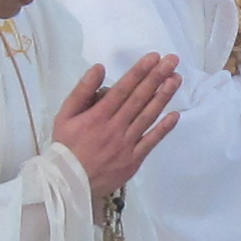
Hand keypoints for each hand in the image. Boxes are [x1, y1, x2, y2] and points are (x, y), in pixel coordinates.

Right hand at [54, 55, 181, 197]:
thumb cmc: (66, 146)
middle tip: (172, 61)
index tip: (154, 57)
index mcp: (98, 115)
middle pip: (139, 98)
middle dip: (157, 77)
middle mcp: (115, 127)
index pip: (123, 88)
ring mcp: (126, 144)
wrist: (69, 182)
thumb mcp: (65, 115)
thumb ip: (82, 91)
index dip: (140, 71)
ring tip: (176, 79)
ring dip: (163, 97)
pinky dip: (163, 129)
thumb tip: (99, 68)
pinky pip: (151, 142)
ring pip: (148, 117)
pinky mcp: (134, 160)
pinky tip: (175, 115)